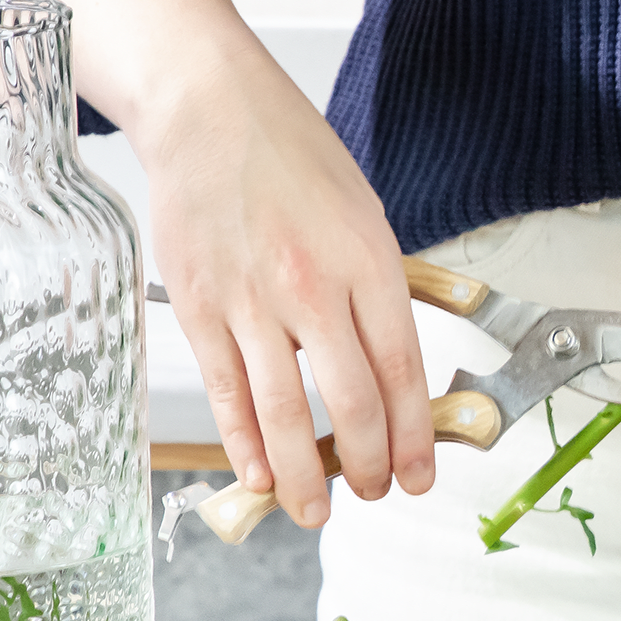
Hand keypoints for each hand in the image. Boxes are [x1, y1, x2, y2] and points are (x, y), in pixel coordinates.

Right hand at [16, 0, 435, 526]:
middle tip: (376, 492)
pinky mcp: (199, 305)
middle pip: (351, 402)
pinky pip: (226, 392)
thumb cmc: (295, 159)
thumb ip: (381, 291)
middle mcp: (313, 287)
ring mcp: (251, 300)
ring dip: (303, 475)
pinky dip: (243, 442)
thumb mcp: (365, 214)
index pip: (402, 371)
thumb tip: (395, 371)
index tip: (421, 477)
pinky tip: (258, 473)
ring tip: (316, 511)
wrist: (208, 109)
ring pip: (283, 412)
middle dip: (369, 464)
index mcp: (368, 262)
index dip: (415, 437)